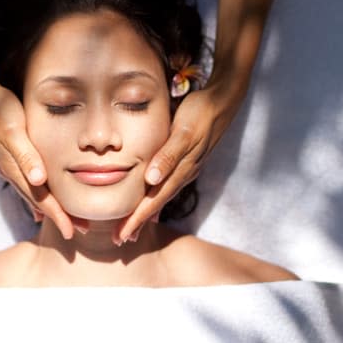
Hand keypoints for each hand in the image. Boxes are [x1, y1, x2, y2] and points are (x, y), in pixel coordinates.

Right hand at [0, 83, 74, 238]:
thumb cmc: (0, 110)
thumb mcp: (13, 129)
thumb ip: (26, 154)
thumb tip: (39, 180)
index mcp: (15, 168)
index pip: (41, 198)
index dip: (57, 215)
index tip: (72, 231)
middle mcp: (12, 171)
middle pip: (38, 201)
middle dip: (59, 217)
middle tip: (81, 231)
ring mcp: (9, 166)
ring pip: (33, 194)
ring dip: (50, 209)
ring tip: (67, 221)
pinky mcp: (9, 159)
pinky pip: (26, 185)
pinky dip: (36, 197)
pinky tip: (40, 205)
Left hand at [114, 84, 240, 243]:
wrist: (223, 102)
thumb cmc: (200, 113)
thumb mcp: (184, 131)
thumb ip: (168, 155)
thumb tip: (151, 180)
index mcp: (180, 170)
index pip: (154, 201)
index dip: (137, 219)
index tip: (121, 236)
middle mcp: (183, 174)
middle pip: (157, 204)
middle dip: (138, 222)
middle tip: (119, 240)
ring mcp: (186, 169)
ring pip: (162, 196)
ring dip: (146, 212)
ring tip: (131, 227)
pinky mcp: (187, 161)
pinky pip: (168, 185)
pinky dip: (157, 197)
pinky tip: (152, 200)